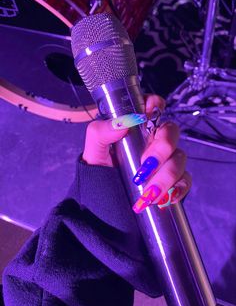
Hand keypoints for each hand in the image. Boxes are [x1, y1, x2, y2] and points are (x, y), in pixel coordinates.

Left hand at [82, 95, 190, 209]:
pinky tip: (161, 199)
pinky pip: (185, 181)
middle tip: (145, 165)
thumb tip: (123, 123)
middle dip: (162, 148)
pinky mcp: (173, 181)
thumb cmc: (100, 170)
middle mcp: (155, 141)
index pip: (153, 106)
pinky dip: (176, 190)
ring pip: (179, 158)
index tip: (149, 112)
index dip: (155, 104)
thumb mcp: (95, 150)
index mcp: (138, 128)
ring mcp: (166, 160)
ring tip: (148, 192)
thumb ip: (101, 132)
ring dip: (166, 175)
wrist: (103, 201)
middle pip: (171, 132)